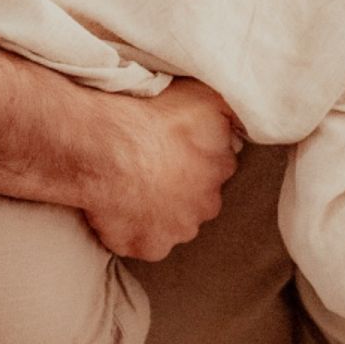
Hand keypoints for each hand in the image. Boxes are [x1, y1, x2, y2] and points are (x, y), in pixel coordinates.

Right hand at [81, 78, 240, 258]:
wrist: (106, 146)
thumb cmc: (151, 116)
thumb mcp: (204, 96)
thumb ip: (228, 112)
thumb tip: (238, 126)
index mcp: (222, 166)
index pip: (216, 166)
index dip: (194, 159)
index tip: (173, 151)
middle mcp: (208, 203)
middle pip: (198, 199)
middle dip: (182, 191)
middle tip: (152, 172)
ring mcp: (179, 229)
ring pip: (174, 224)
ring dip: (160, 213)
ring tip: (133, 190)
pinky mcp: (150, 247)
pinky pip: (143, 243)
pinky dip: (134, 232)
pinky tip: (120, 211)